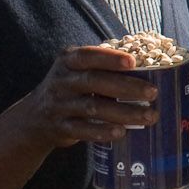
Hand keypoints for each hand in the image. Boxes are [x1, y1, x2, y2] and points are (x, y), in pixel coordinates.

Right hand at [17, 46, 159, 150]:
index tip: (133, 62)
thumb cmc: (72, 89)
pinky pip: (82, 129)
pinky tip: (122, 133)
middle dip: (126, 87)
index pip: (88, 55)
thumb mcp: (78, 71)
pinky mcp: (60, 127)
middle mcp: (61, 81)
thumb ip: (103, 68)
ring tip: (148, 116)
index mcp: (68, 61)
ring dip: (123, 112)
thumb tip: (153, 69)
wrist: (34, 118)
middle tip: (153, 93)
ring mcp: (58, 105)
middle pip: (94, 81)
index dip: (110, 58)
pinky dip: (102, 131)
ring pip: (92, 107)